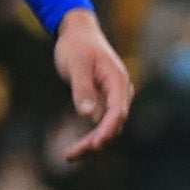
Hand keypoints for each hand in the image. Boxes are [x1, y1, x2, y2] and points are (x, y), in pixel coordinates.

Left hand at [51, 10, 134, 162]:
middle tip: (71, 155)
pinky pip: (99, 123)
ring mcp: (113, 98)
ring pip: (106, 126)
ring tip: (69, 156)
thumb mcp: (76, 64)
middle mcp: (120, 92)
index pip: (117, 111)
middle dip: (96, 141)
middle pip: (113, 123)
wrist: (79, 33)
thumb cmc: (77, 46)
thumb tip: (88, 115)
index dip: (107, 129)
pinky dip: (89, 136)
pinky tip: (74, 150)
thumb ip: (82, 88)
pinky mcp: (103, 101)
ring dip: (91, 142)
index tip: (96, 144)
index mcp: (117, 81)